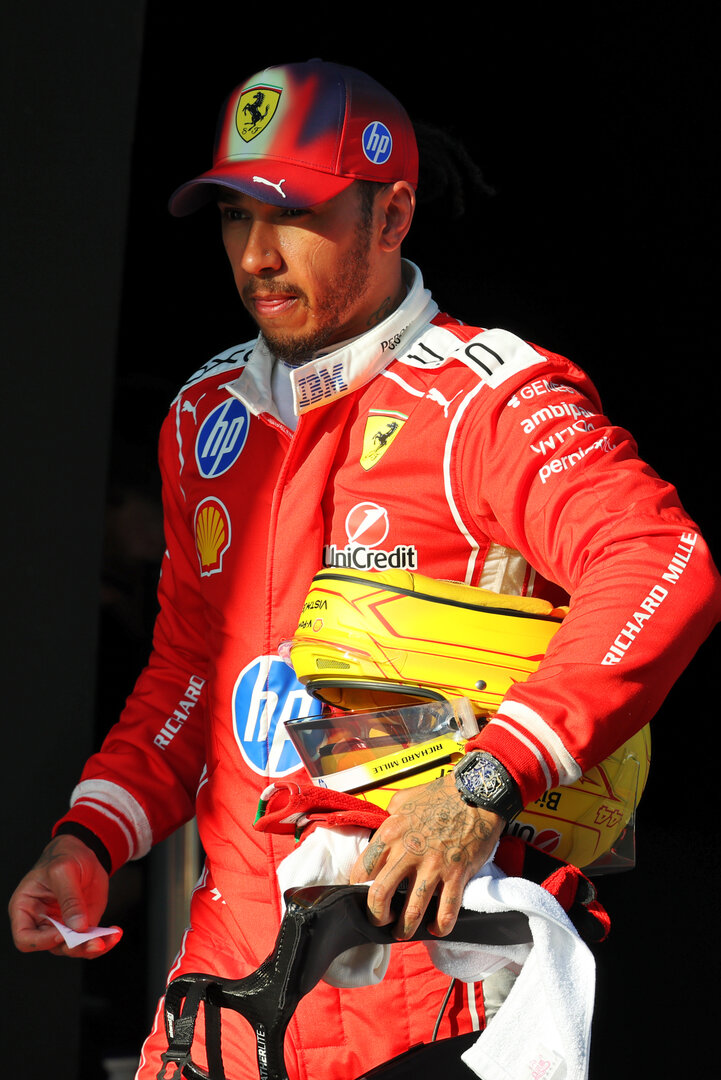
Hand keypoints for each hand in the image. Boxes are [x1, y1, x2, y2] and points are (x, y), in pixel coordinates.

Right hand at [8, 834, 121, 957]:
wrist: (83, 853)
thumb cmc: (64, 857)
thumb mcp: (63, 871)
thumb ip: (69, 898)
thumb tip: (78, 926)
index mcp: (26, 909)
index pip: (25, 938)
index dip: (42, 941)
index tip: (62, 933)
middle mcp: (42, 922)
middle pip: (52, 947)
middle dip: (73, 947)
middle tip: (92, 941)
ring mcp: (62, 926)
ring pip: (73, 948)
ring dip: (90, 947)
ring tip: (107, 939)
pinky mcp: (81, 925)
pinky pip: (89, 941)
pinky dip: (103, 940)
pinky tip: (114, 934)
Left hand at [349, 772, 503, 939]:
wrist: (476, 794)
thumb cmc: (440, 795)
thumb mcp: (403, 799)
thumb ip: (389, 817)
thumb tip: (381, 829)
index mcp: (391, 833)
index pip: (362, 869)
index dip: (358, 888)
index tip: (364, 894)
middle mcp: (408, 852)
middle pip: (379, 895)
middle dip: (376, 916)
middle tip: (381, 921)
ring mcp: (433, 866)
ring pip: (412, 911)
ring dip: (406, 928)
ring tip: (404, 933)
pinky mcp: (457, 875)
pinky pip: (446, 911)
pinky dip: (441, 926)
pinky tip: (437, 928)